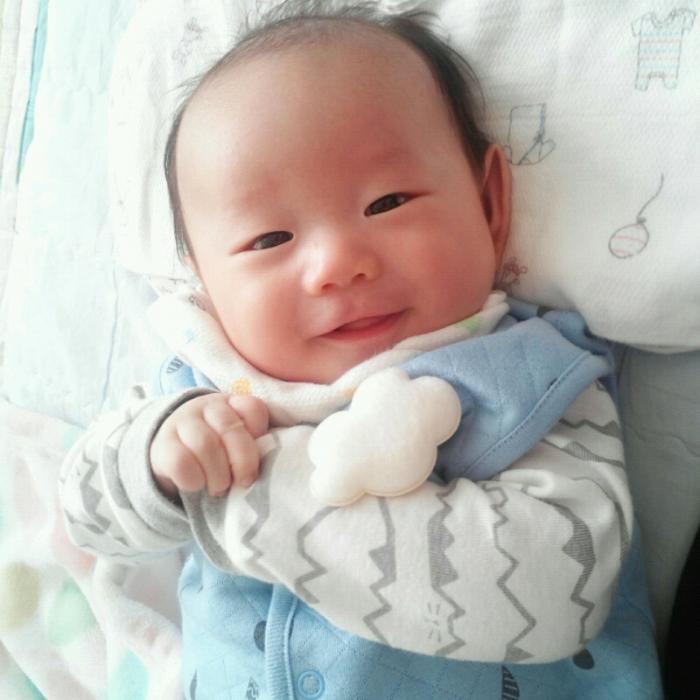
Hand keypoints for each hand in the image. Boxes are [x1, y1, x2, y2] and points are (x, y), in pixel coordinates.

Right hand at [150, 393, 268, 498]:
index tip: (260, 455)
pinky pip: (181, 463)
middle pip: (230, 428)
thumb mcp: (236, 442)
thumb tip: (269, 465)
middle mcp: (206, 407)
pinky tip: (197, 485)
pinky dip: (194, 480)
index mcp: (231, 404)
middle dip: (243, 462)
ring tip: (219, 488)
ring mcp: (182, 423)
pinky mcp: (161, 445)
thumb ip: (253, 445)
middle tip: (244, 482)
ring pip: (206, 445)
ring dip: (218, 475)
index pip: (252, 408)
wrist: (172, 452)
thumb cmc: (217, 449)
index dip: (260, 432)